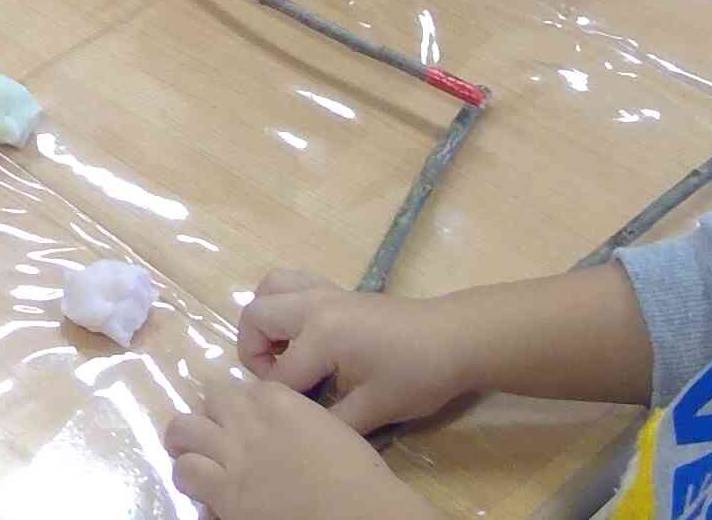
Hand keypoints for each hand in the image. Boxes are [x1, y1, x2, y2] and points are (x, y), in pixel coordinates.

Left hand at [162, 376, 429, 519]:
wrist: (356, 511)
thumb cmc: (358, 475)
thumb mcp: (330, 429)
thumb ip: (299, 422)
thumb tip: (284, 436)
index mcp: (280, 400)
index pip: (243, 389)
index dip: (240, 405)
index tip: (243, 419)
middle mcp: (248, 419)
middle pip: (209, 400)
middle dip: (209, 415)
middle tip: (212, 434)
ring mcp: (231, 454)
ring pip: (182, 431)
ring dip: (185, 442)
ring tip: (188, 454)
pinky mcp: (223, 491)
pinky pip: (186, 474)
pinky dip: (189, 480)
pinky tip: (201, 491)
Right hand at [238, 268, 474, 434]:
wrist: (456, 338)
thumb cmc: (418, 374)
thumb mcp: (375, 409)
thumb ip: (331, 422)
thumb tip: (303, 428)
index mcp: (322, 335)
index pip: (280, 374)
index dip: (284, 401)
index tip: (301, 416)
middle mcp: (314, 305)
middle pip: (256, 317)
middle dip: (255, 353)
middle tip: (281, 380)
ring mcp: (325, 291)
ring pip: (269, 288)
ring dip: (266, 320)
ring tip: (285, 350)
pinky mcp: (337, 289)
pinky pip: (292, 283)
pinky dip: (284, 304)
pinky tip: (304, 334)